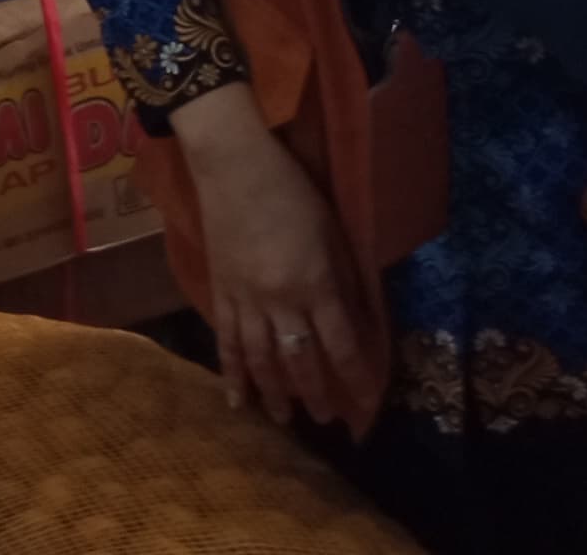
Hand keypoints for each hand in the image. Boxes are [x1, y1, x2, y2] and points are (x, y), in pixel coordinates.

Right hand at [169, 87, 365, 432]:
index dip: (355, 378)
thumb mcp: (333, 231)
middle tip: (328, 420)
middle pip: (301, 360)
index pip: (341, 344)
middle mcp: (281, 300)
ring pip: (261, 360)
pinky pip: (226, 341)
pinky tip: (237, 400)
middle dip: (317, 395)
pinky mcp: (220, 291)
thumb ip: (345, 278)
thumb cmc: (292, 189)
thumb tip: (357, 320)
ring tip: (285, 419)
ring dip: (275, 394)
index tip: (366, 406)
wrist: (233, 164)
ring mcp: (246, 299)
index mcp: (315, 283)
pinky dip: (231, 374)